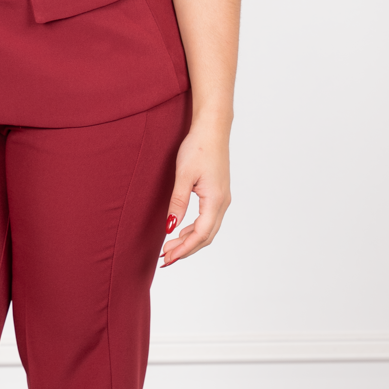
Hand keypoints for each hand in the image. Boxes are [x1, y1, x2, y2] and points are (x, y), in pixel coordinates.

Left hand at [160, 119, 229, 265]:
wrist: (212, 129)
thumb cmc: (198, 148)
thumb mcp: (183, 176)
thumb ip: (178, 203)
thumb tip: (171, 228)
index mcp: (215, 201)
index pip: (200, 235)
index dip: (184, 250)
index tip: (167, 259)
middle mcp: (222, 203)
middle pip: (206, 237)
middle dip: (186, 249)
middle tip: (165, 258)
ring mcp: (222, 199)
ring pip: (208, 229)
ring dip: (190, 241)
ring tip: (170, 247)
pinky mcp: (218, 194)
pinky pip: (208, 220)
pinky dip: (195, 230)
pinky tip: (181, 231)